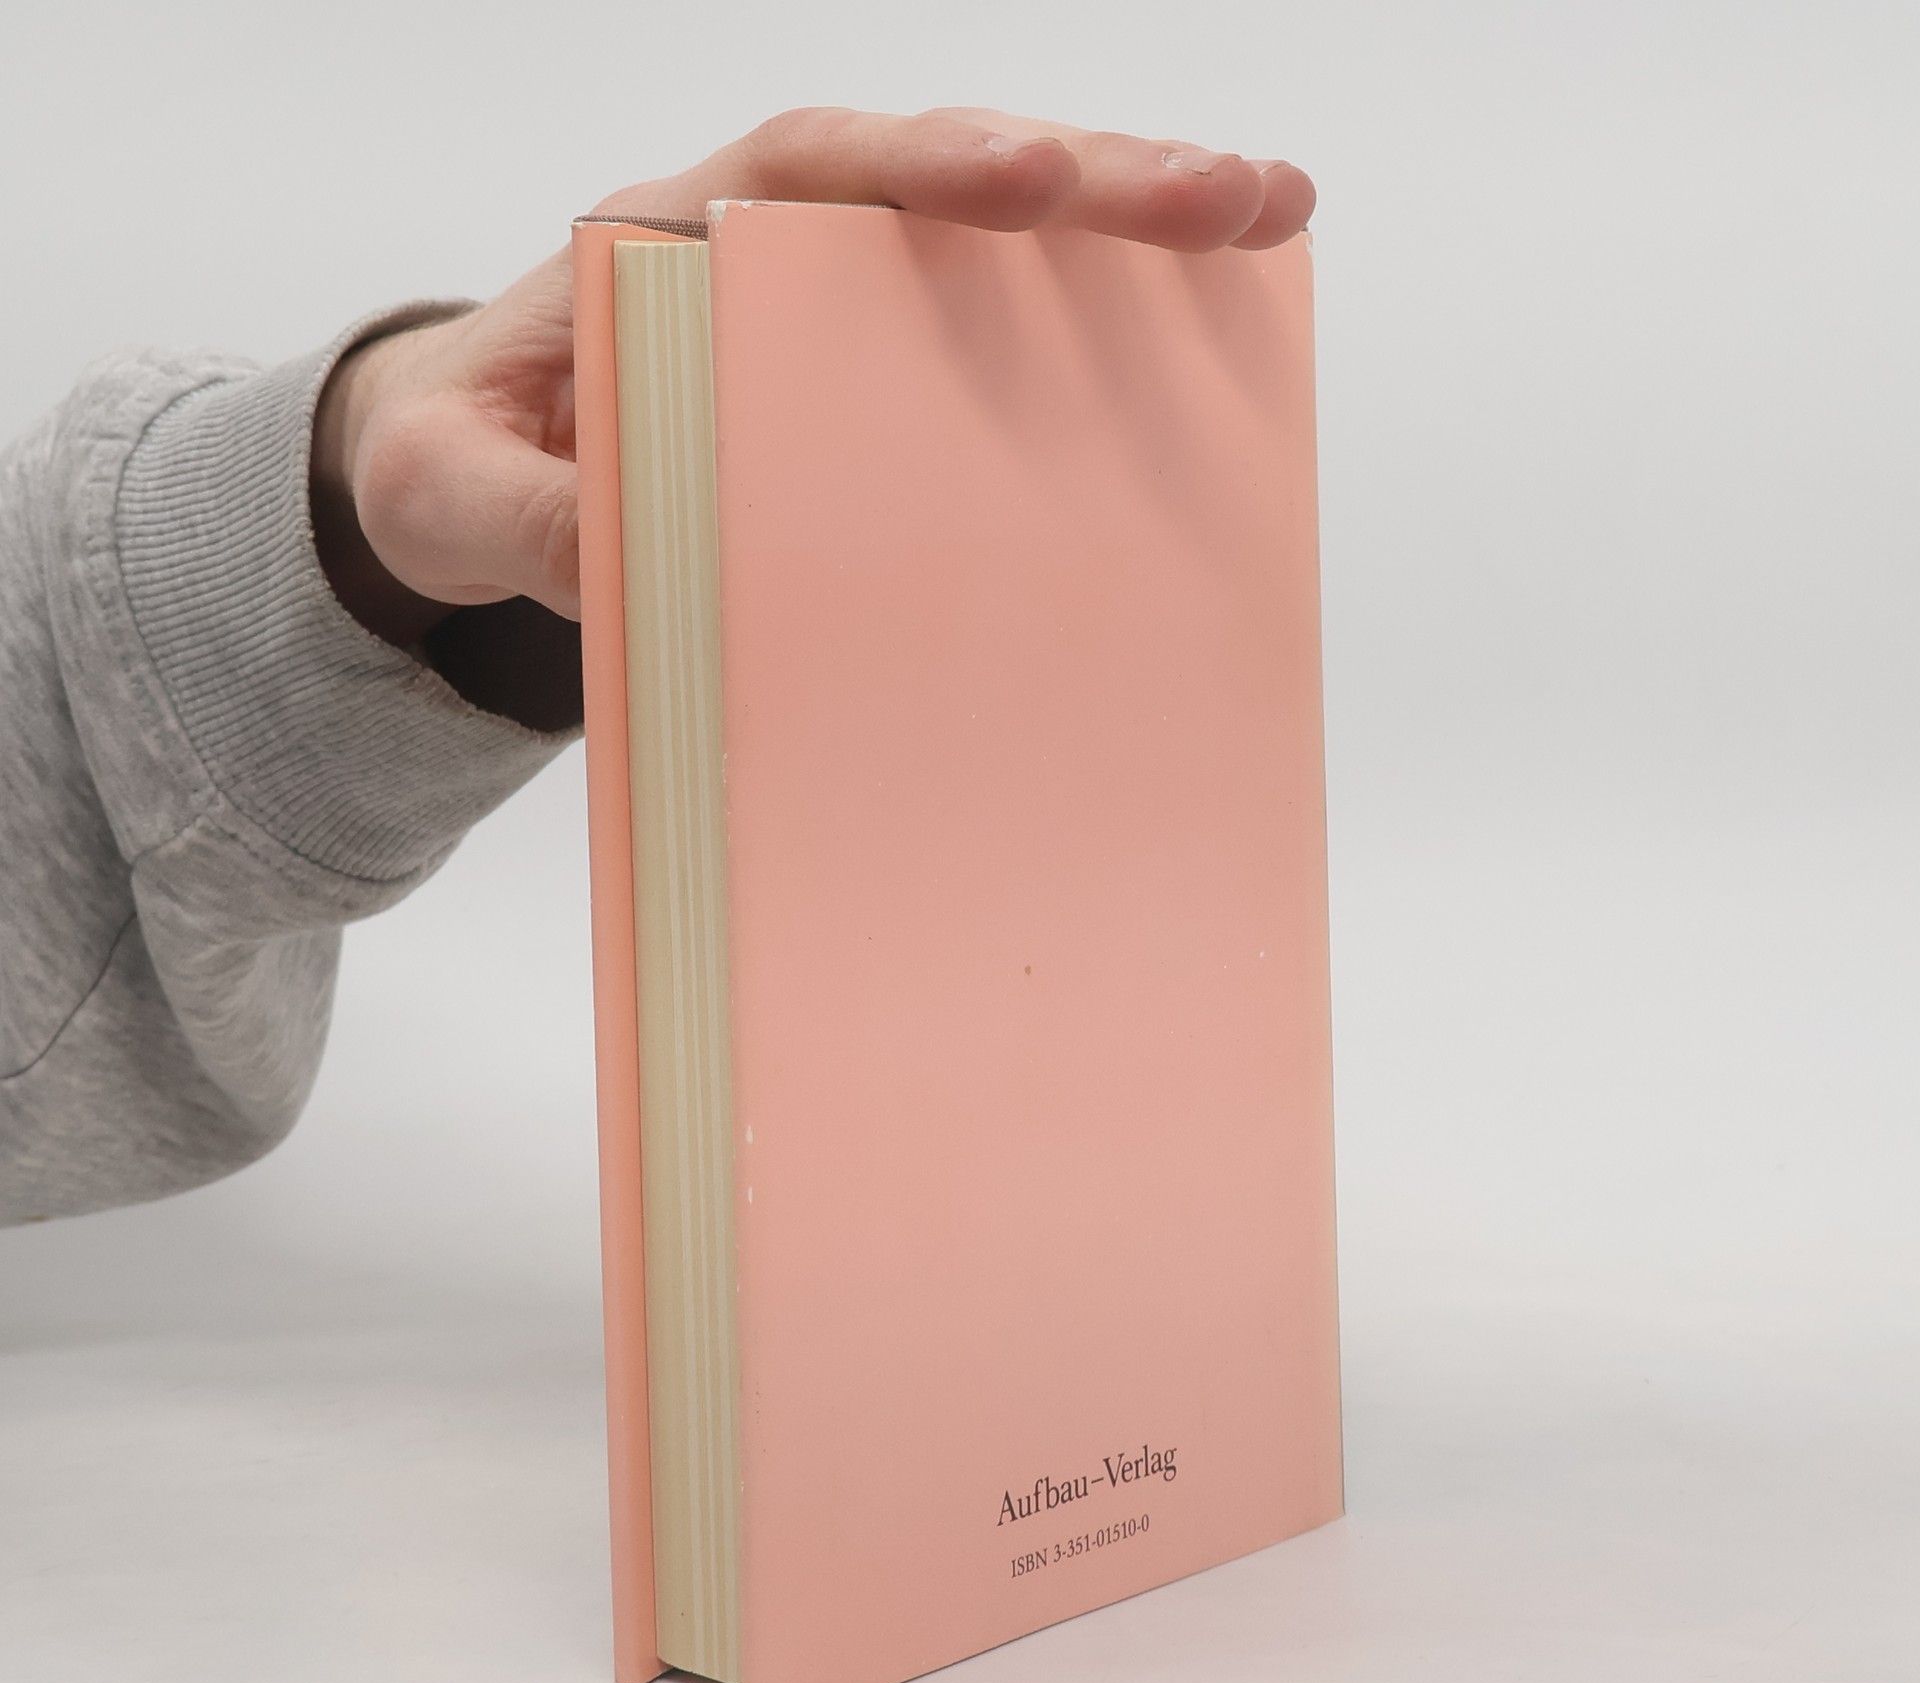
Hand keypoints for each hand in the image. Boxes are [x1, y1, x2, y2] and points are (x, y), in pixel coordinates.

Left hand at [312, 108, 1315, 648]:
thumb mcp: (443, 494)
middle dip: (1093, 181)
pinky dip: (1106, 330)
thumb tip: (619, 564)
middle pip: (948, 182)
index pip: (811, 172)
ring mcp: (845, 307)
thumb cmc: (460, 464)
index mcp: (675, 237)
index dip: (926, 168)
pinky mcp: (883, 380)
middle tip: (1230, 198)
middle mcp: (779, 247)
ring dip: (1138, 232)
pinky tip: (1210, 341)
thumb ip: (510, 516)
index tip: (1025, 183)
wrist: (480, 483)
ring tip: (1271, 225)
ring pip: (1004, 243)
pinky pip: (1006, 336)